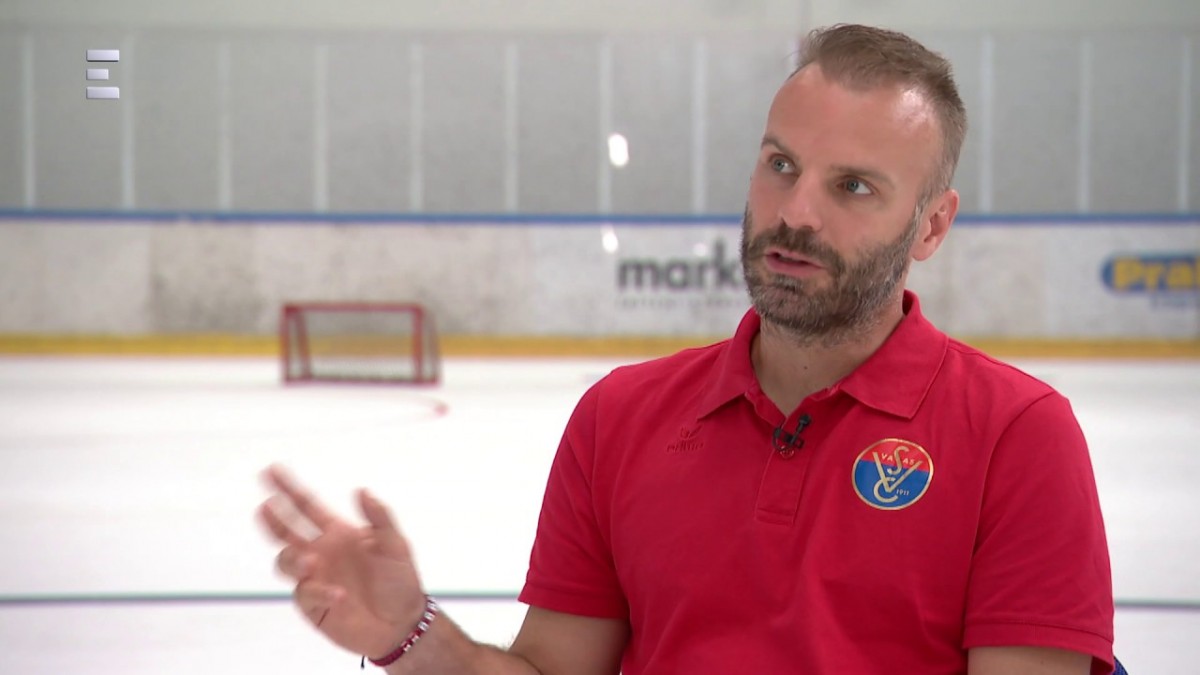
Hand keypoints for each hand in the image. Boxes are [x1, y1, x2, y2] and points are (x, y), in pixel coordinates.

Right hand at [258, 465, 426, 657]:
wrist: (401, 623)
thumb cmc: (399, 580)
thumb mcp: (396, 545)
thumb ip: (380, 518)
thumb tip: (362, 490)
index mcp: (337, 533)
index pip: (307, 506)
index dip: (289, 489)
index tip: (272, 470)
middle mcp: (320, 552)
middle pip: (286, 531)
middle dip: (273, 518)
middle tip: (267, 507)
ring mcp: (313, 578)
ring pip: (286, 561)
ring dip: (293, 559)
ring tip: (311, 562)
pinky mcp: (312, 605)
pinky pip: (305, 593)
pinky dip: (318, 591)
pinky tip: (339, 595)